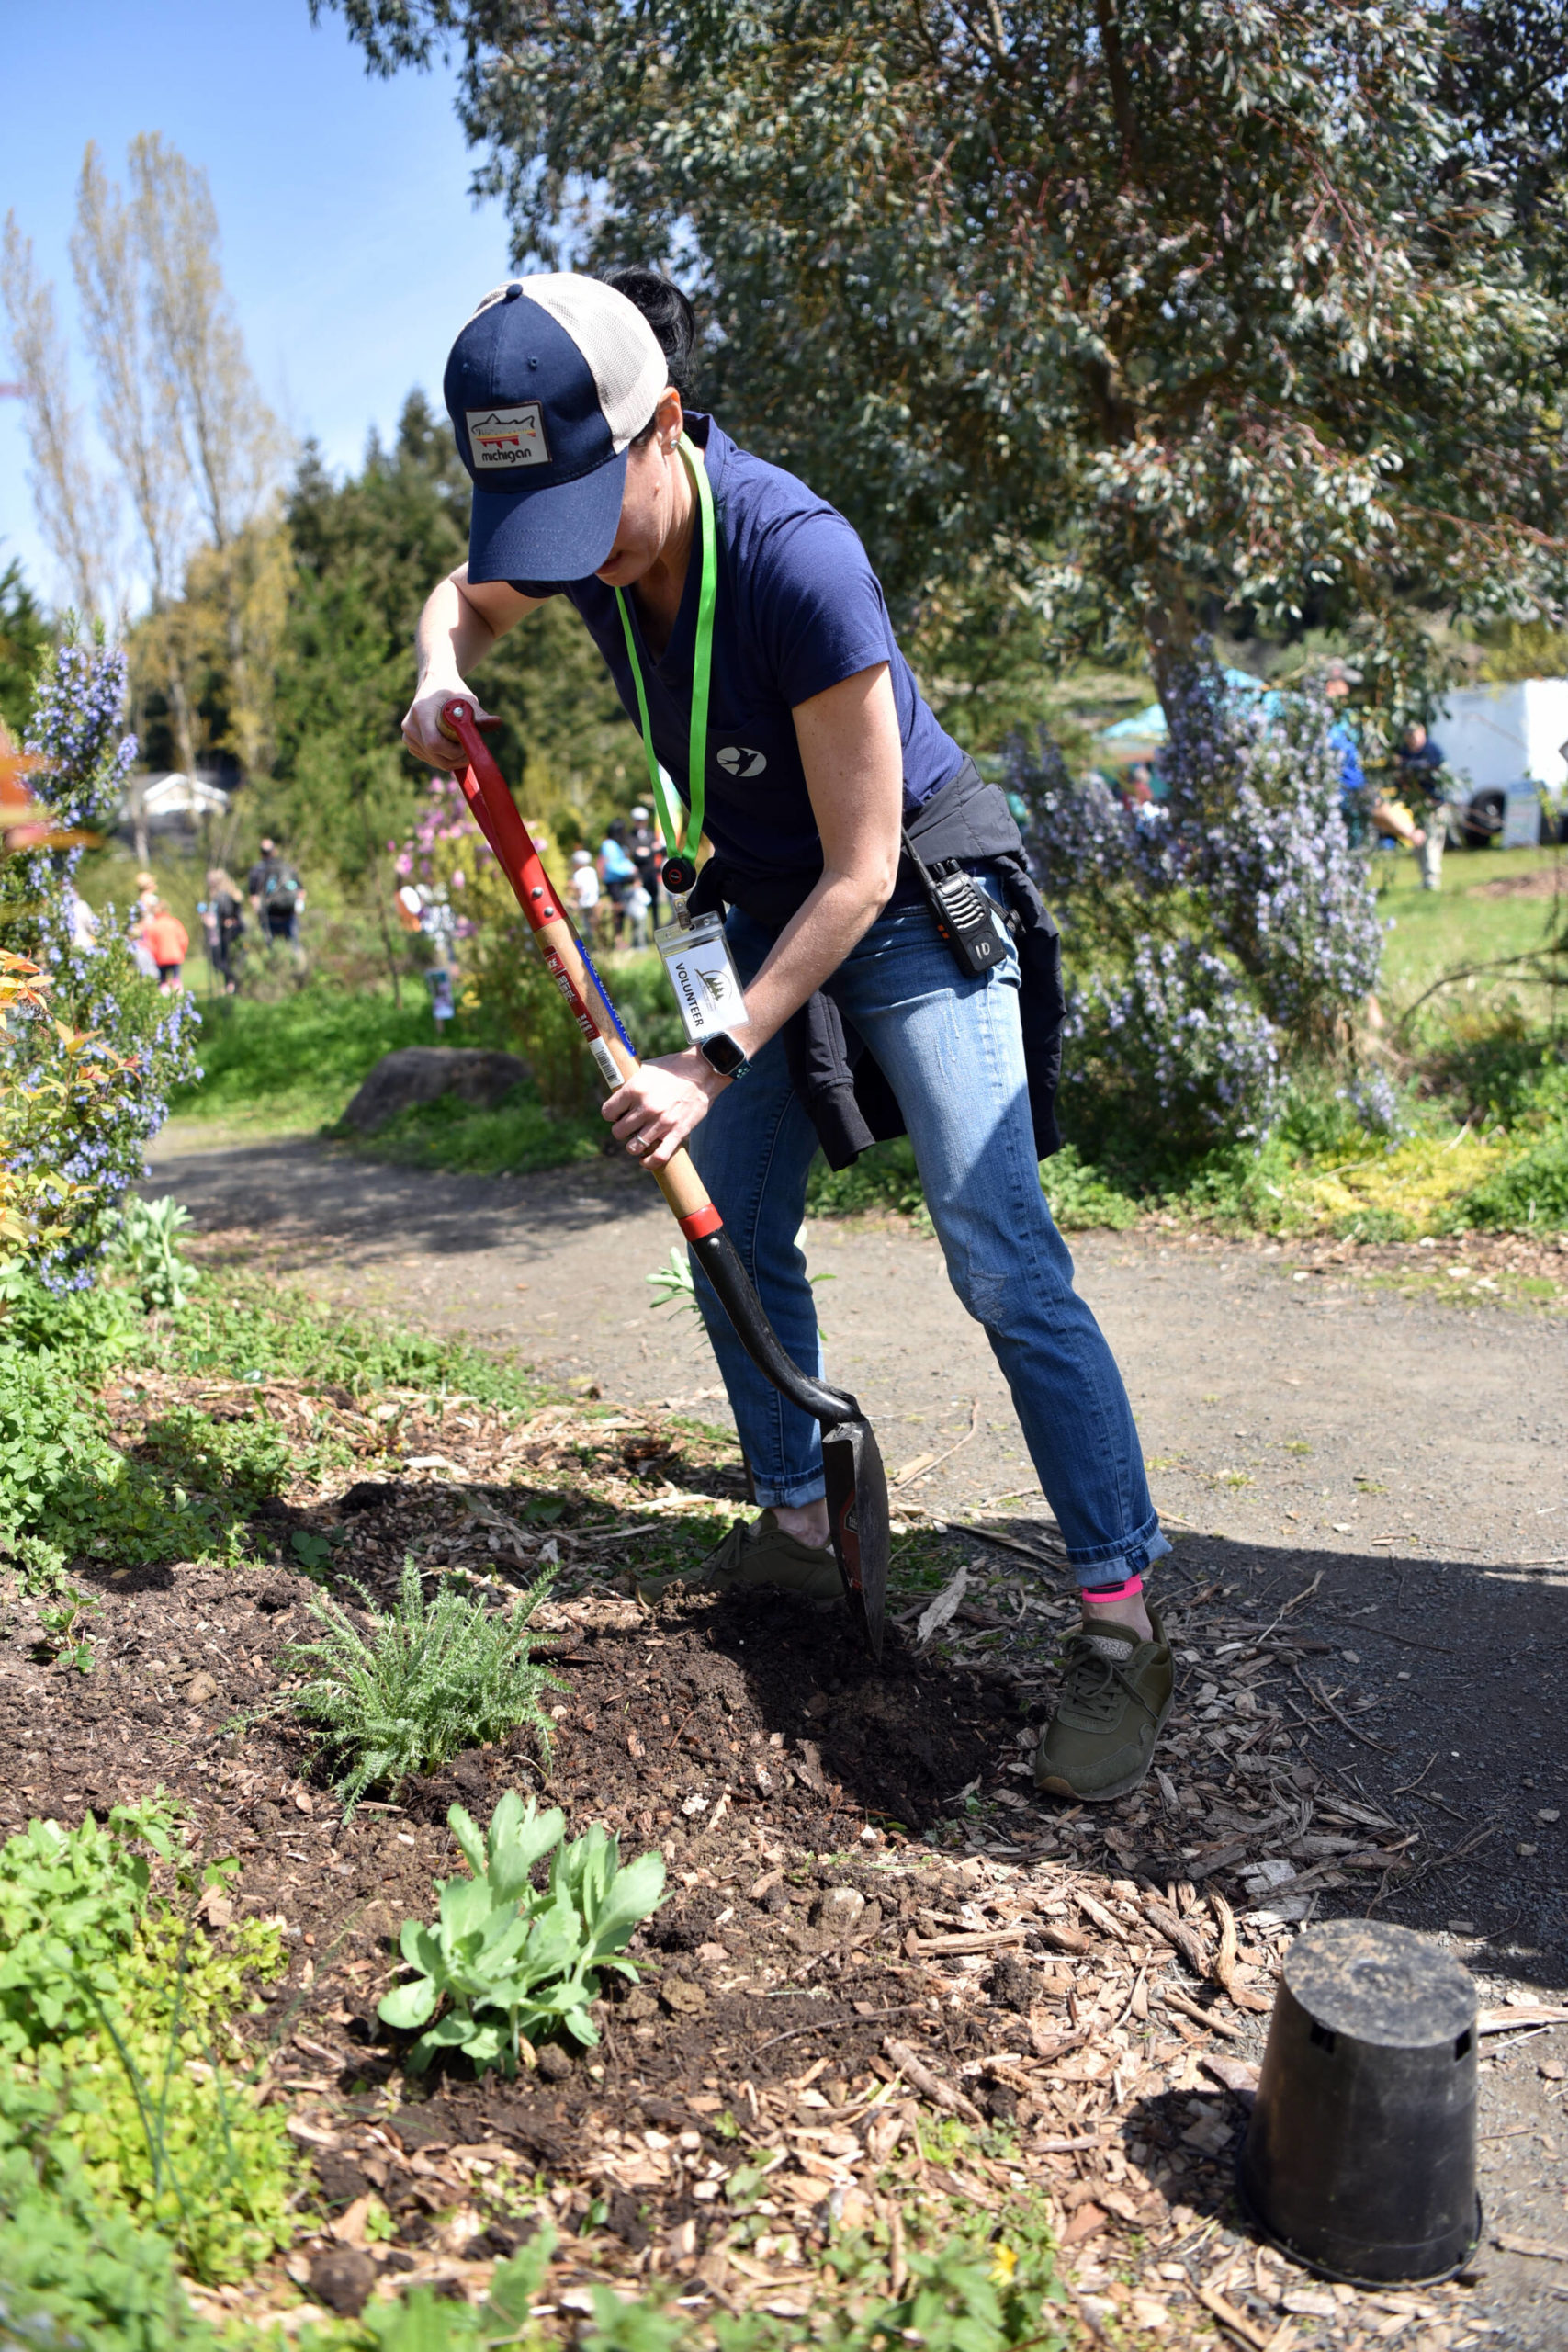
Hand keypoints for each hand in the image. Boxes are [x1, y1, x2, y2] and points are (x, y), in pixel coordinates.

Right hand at [401, 680, 497, 771]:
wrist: (434, 683)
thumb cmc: (452, 690)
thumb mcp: (467, 699)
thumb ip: (480, 715)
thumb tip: (498, 723)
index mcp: (421, 712)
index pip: (435, 743)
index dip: (454, 751)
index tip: (469, 747)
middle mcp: (410, 725)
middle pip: (435, 756)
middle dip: (456, 759)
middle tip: (471, 753)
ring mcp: (408, 736)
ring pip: (433, 760)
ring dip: (452, 760)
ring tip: (463, 746)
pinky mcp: (410, 744)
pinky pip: (430, 759)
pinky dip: (444, 758)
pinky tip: (452, 746)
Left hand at [602, 1050, 727, 1169]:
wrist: (703, 1071)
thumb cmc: (674, 1069)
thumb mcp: (647, 1069)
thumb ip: (631, 1083)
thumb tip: (617, 1091)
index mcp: (635, 1089)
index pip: (608, 1112)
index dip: (611, 1114)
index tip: (618, 1114)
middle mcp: (646, 1107)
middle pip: (618, 1132)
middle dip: (622, 1129)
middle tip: (631, 1125)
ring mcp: (662, 1122)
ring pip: (633, 1147)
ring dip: (634, 1145)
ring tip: (639, 1138)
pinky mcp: (677, 1132)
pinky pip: (658, 1156)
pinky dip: (649, 1162)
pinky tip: (645, 1159)